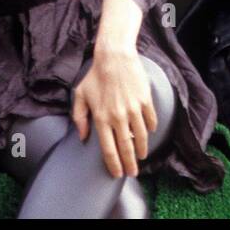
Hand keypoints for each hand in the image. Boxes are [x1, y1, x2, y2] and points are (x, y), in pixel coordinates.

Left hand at [71, 45, 156, 178]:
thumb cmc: (95, 75)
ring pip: (140, 136)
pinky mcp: (145, 100)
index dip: (114, 164)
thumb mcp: (80, 95)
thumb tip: (83, 136)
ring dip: (142, 149)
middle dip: (130, 164)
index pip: (108, 149)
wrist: (114, 56)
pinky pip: (150, 120)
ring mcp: (133, 109)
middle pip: (126, 148)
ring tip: (142, 156)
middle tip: (133, 173)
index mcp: (101, 118)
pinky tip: (149, 132)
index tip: (118, 173)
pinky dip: (150, 128)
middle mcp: (118, 117)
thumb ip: (79, 118)